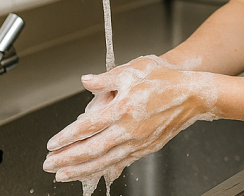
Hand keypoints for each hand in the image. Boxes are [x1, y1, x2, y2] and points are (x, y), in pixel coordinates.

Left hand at [43, 55, 218, 185]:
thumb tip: (86, 81)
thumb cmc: (166, 80)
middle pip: (92, 149)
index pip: (87, 126)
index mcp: (124, 107)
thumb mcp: (134, 70)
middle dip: (67, 159)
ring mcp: (139, 141)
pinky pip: (121, 162)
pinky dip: (104, 168)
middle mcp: (130, 128)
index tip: (52, 144)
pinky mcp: (147, 148)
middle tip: (49, 165)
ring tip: (63, 174)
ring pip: (105, 160)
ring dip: (81, 169)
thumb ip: (106, 78)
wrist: (194, 94)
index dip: (67, 137)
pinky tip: (92, 171)